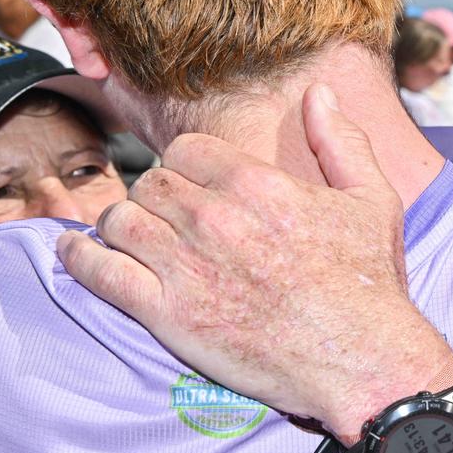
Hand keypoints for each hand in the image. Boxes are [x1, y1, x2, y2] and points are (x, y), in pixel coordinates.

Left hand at [57, 84, 452, 442]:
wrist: (361, 359)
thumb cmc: (371, 282)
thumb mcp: (373, 198)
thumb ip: (341, 140)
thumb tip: (318, 94)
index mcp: (258, 183)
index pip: (186, 150)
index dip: (187, 164)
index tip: (194, 185)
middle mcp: (216, 218)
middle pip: (150, 182)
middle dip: (155, 194)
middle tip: (168, 215)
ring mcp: (187, 267)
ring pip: (119, 220)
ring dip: (122, 225)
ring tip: (135, 237)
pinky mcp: (168, 314)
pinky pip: (100, 273)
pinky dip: (80, 258)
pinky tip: (79, 252)